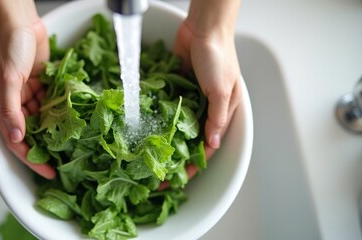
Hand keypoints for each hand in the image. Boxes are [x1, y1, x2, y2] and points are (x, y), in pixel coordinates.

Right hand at [0, 0, 54, 178]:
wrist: (21, 21)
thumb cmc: (9, 44)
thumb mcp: (8, 78)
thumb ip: (12, 109)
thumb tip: (16, 136)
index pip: (14, 140)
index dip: (29, 158)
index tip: (46, 170)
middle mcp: (13, 102)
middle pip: (29, 132)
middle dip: (43, 147)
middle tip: (61, 162)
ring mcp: (27, 93)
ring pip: (41, 119)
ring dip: (53, 129)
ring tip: (69, 143)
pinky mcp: (40, 84)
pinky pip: (49, 103)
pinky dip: (58, 111)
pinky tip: (69, 119)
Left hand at [158, 18, 241, 189]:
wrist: (203, 29)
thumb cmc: (219, 57)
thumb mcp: (223, 90)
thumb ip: (217, 118)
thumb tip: (212, 144)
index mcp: (222, 113)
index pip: (206, 147)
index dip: (193, 165)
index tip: (178, 180)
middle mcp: (205, 109)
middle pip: (188, 140)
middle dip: (174, 156)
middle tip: (156, 171)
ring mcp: (189, 98)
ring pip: (175, 125)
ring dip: (163, 138)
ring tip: (146, 154)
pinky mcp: (175, 87)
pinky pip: (166, 106)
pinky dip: (157, 115)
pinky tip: (144, 127)